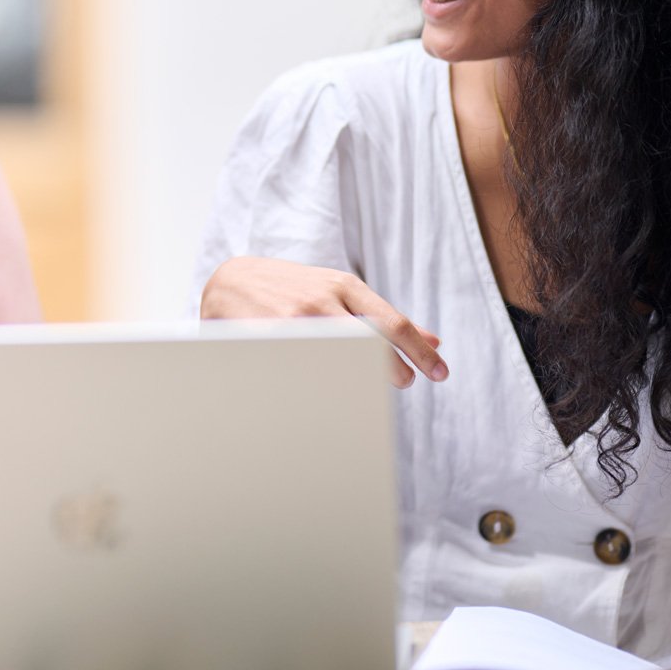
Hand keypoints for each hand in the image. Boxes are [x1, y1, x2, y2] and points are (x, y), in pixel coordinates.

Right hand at [200, 256, 446, 387]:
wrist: (230, 280)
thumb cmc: (293, 287)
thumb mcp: (340, 290)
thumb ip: (383, 316)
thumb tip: (433, 341)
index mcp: (344, 286)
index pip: (393, 322)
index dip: (420, 352)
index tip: (440, 372)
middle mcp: (323, 300)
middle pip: (372, 340)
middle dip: (394, 366)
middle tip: (405, 380)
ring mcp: (296, 320)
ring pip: (341, 356)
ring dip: (362, 376)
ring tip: (369, 386)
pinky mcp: (271, 338)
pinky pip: (304, 368)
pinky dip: (324, 382)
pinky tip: (330, 389)